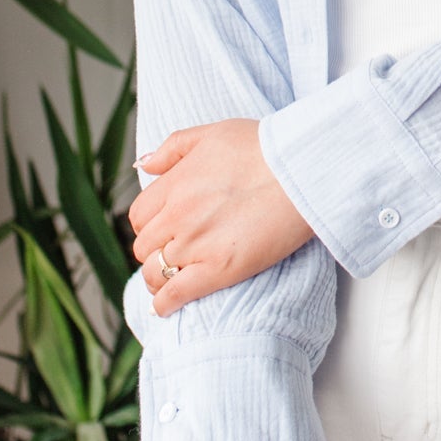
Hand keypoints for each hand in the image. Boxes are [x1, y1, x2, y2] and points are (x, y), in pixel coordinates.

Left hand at [129, 119, 316, 314]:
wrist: (300, 171)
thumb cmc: (264, 148)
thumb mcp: (214, 133)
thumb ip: (174, 148)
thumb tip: (143, 165)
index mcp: (175, 184)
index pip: (139, 215)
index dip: (149, 224)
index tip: (162, 229)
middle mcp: (178, 216)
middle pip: (144, 246)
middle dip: (154, 249)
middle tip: (171, 252)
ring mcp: (196, 245)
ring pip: (155, 272)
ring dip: (157, 277)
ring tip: (168, 279)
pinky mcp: (218, 270)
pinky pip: (175, 294)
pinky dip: (164, 303)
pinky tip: (164, 306)